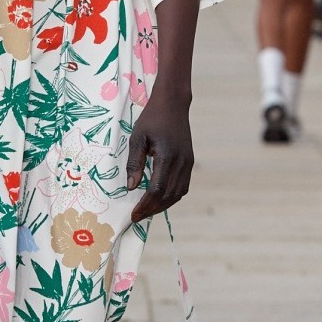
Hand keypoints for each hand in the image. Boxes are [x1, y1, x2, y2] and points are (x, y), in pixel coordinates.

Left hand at [127, 92, 193, 222]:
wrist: (173, 104)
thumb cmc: (152, 119)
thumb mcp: (137, 138)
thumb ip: (134, 163)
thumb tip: (131, 187)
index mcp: (167, 156)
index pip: (157, 189)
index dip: (145, 205)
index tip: (133, 214)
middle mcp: (181, 163)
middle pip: (168, 196)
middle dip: (152, 209)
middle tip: (137, 217)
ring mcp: (188, 163)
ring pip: (178, 193)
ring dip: (162, 205)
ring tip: (146, 211)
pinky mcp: (189, 162)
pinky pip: (183, 186)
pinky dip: (171, 197)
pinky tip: (159, 199)